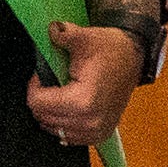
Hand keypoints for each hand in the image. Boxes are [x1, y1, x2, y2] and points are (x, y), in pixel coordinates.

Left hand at [26, 23, 144, 149]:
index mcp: (83, 100)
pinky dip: (62, 122)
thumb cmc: (111, 50)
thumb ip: (62, 34)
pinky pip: (67, 136)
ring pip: (52, 128)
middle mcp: (90, 121)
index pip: (37, 103)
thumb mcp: (84, 37)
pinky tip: (68, 106)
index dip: (34, 86)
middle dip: (41, 98)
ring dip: (50, 111)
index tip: (41, 75)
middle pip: (43, 116)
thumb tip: (50, 30)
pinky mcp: (99, 135)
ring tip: (62, 92)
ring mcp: (95, 131)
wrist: (133, 59)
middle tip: (52, 82)